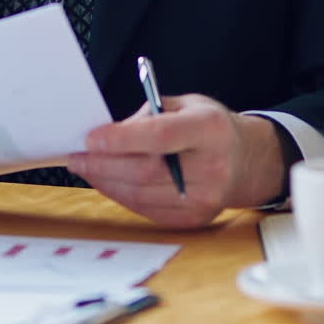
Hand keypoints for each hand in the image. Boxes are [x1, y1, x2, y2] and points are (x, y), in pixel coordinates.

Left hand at [66, 94, 286, 227]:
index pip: (161, 136)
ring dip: (107, 182)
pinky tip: (108, 182)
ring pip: (142, 194)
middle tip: (78, 156)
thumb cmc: (210, 127)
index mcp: (210, 129)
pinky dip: (122, 196)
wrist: (246, 161)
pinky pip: (148, 209)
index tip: (91, 138)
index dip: (122, 138)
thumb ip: (149, 114)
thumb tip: (109, 133)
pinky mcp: (195, 219)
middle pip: (146, 171)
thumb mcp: (186, 104)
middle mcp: (212, 166)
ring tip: (87, 168)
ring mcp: (206, 198)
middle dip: (104, 164)